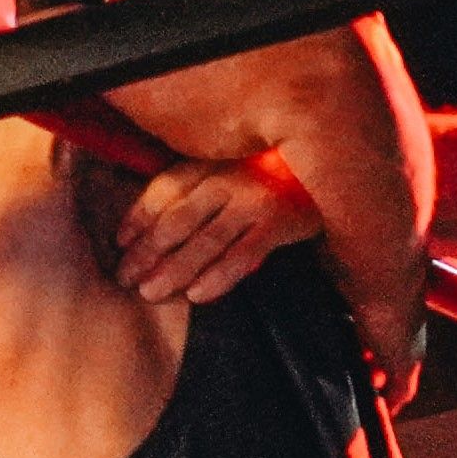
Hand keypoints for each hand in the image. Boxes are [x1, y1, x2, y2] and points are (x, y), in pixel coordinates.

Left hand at [94, 153, 310, 316]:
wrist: (337, 169)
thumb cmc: (276, 174)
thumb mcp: (234, 168)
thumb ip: (201, 187)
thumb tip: (152, 222)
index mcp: (213, 162)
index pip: (164, 189)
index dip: (138, 217)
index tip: (119, 244)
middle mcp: (229, 177)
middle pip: (177, 218)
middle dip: (146, 251)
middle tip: (125, 278)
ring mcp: (254, 199)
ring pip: (205, 241)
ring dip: (174, 269)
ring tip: (150, 292)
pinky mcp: (280, 222)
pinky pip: (242, 254)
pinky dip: (218, 276)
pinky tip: (197, 295)